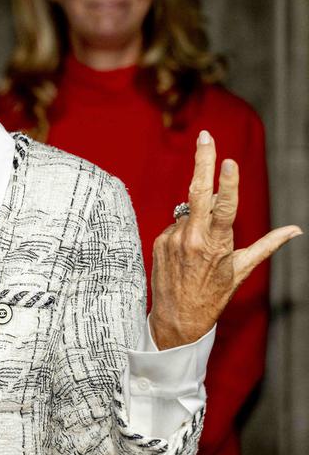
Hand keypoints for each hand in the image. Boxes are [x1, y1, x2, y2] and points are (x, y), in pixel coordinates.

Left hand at [149, 130, 301, 348]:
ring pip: (189, 212)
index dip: (228, 184)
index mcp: (217, 244)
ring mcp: (173, 238)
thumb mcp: (242, 270)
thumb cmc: (214, 295)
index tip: (228, 161)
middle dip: (203, 161)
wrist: (177, 318)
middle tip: (205, 136)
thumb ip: (267, 246)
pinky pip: (176, 225)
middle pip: (198, 192)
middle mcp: (193, 238)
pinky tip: (186, 253)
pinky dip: (184, 230)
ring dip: (198, 220)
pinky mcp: (159, 241)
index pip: (224, 207)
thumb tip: (296, 230)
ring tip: (199, 250)